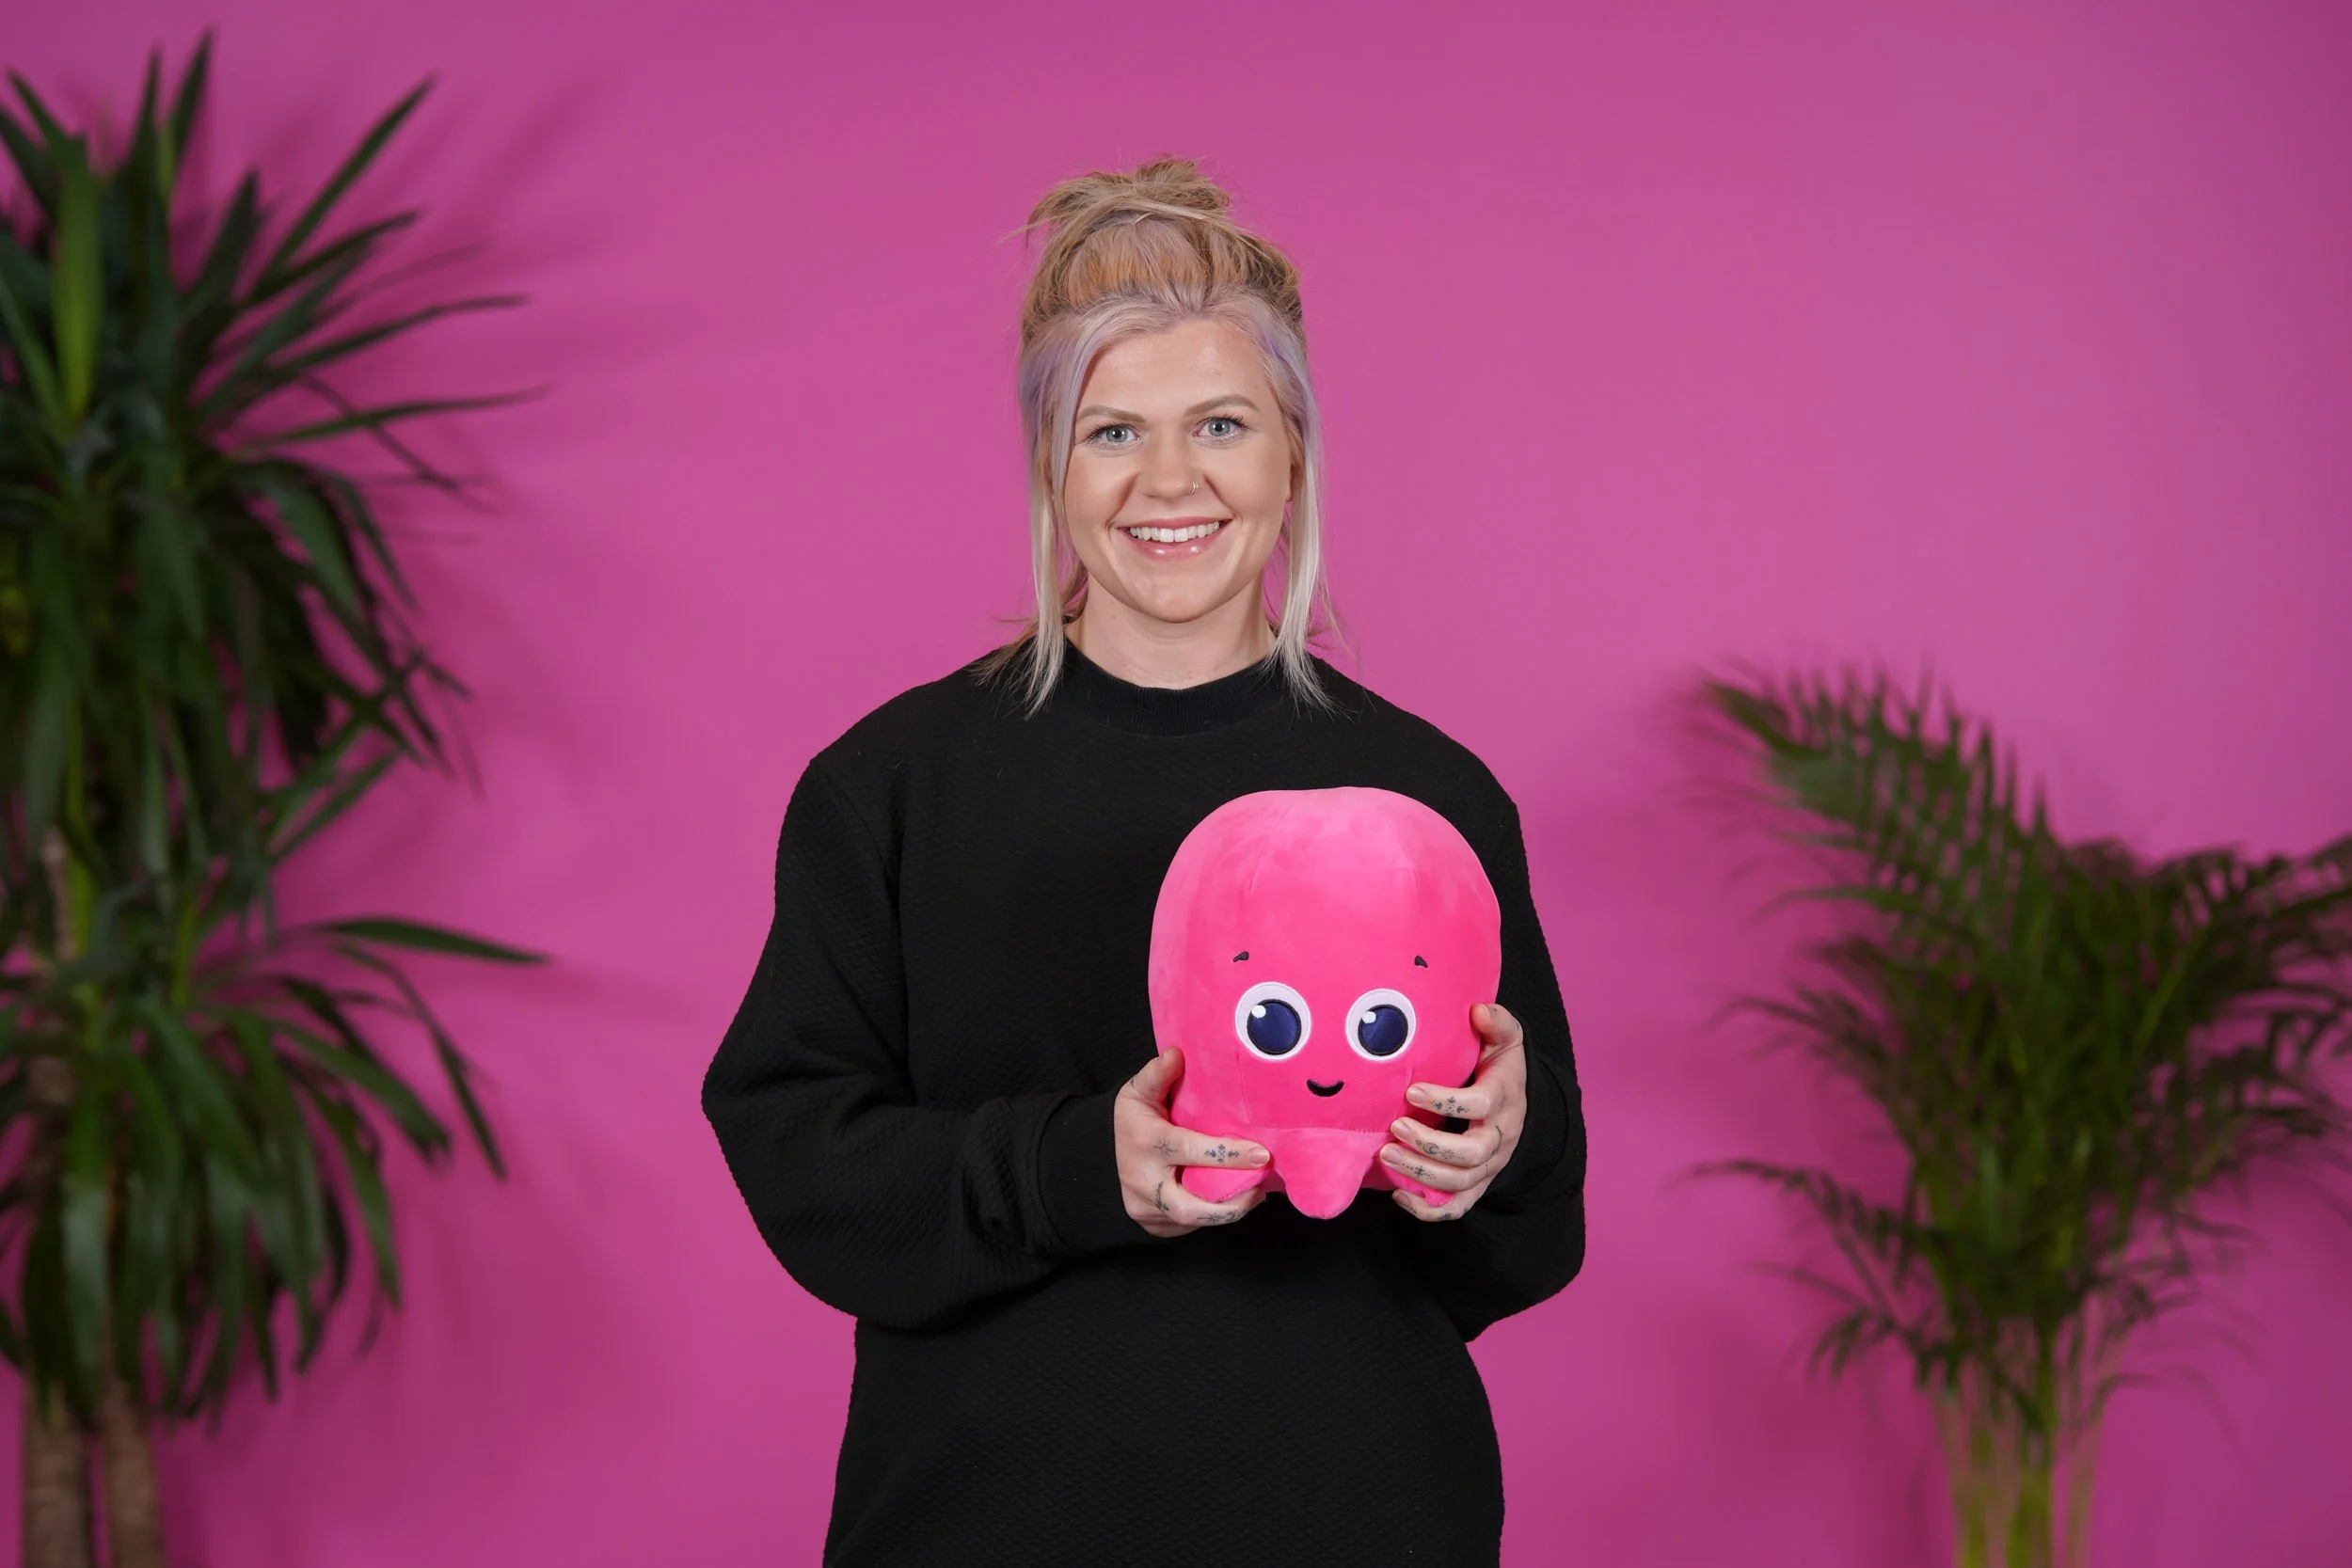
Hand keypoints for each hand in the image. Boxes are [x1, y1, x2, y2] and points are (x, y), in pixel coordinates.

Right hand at [1115, 1048, 1270, 1237]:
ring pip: (1194, 1220)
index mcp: (1144, 1143)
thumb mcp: (1137, 1093)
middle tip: (1262, 1186)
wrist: (1099, 1158)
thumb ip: (1157, 1074)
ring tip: (1256, 1192)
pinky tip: (1234, 1199)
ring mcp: (1146, 1209)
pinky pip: (1190, 1226)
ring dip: (1229, 1210)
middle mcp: (1143, 1181)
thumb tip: (1176, 1053)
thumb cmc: (1132, 1121)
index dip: (1228, 1155)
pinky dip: (1214, 1215)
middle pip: (1190, 1206)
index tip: (1262, 1154)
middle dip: (1231, 1203)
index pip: (1189, 1151)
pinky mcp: (1154, 1226)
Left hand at [1382, 1001, 1526, 1222]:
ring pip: (1460, 1183)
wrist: (1515, 1105)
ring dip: (1420, 1174)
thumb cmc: (1498, 1067)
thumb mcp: (1504, 1040)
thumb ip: (1497, 1023)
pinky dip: (1428, 1208)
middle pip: (1471, 1155)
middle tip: (1393, 1128)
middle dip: (1430, 1145)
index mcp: (1505, 1099)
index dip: (1447, 1102)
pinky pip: (1457, 1207)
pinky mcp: (1476, 1185)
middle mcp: (1500, 1138)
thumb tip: (1478, 1010)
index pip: (1481, 1105)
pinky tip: (1398, 1195)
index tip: (1413, 1091)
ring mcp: (1489, 1166)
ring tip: (1385, 1156)